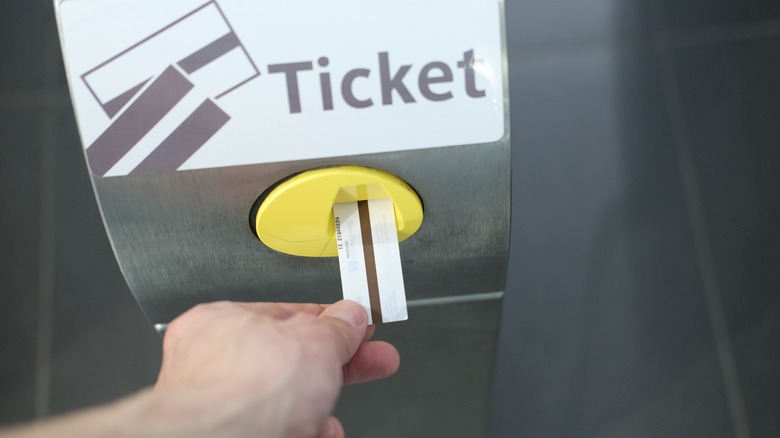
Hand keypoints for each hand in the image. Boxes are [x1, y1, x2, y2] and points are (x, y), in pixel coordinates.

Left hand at [153, 300, 399, 436]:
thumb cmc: (245, 389)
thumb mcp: (315, 342)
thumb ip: (336, 328)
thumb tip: (350, 317)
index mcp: (225, 322)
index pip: (286, 315)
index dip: (329, 320)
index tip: (358, 327)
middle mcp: (214, 362)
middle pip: (289, 360)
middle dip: (337, 364)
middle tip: (373, 361)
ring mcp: (220, 405)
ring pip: (282, 402)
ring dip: (318, 408)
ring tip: (332, 416)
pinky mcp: (231, 433)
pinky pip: (276, 428)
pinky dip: (304, 431)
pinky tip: (320, 434)